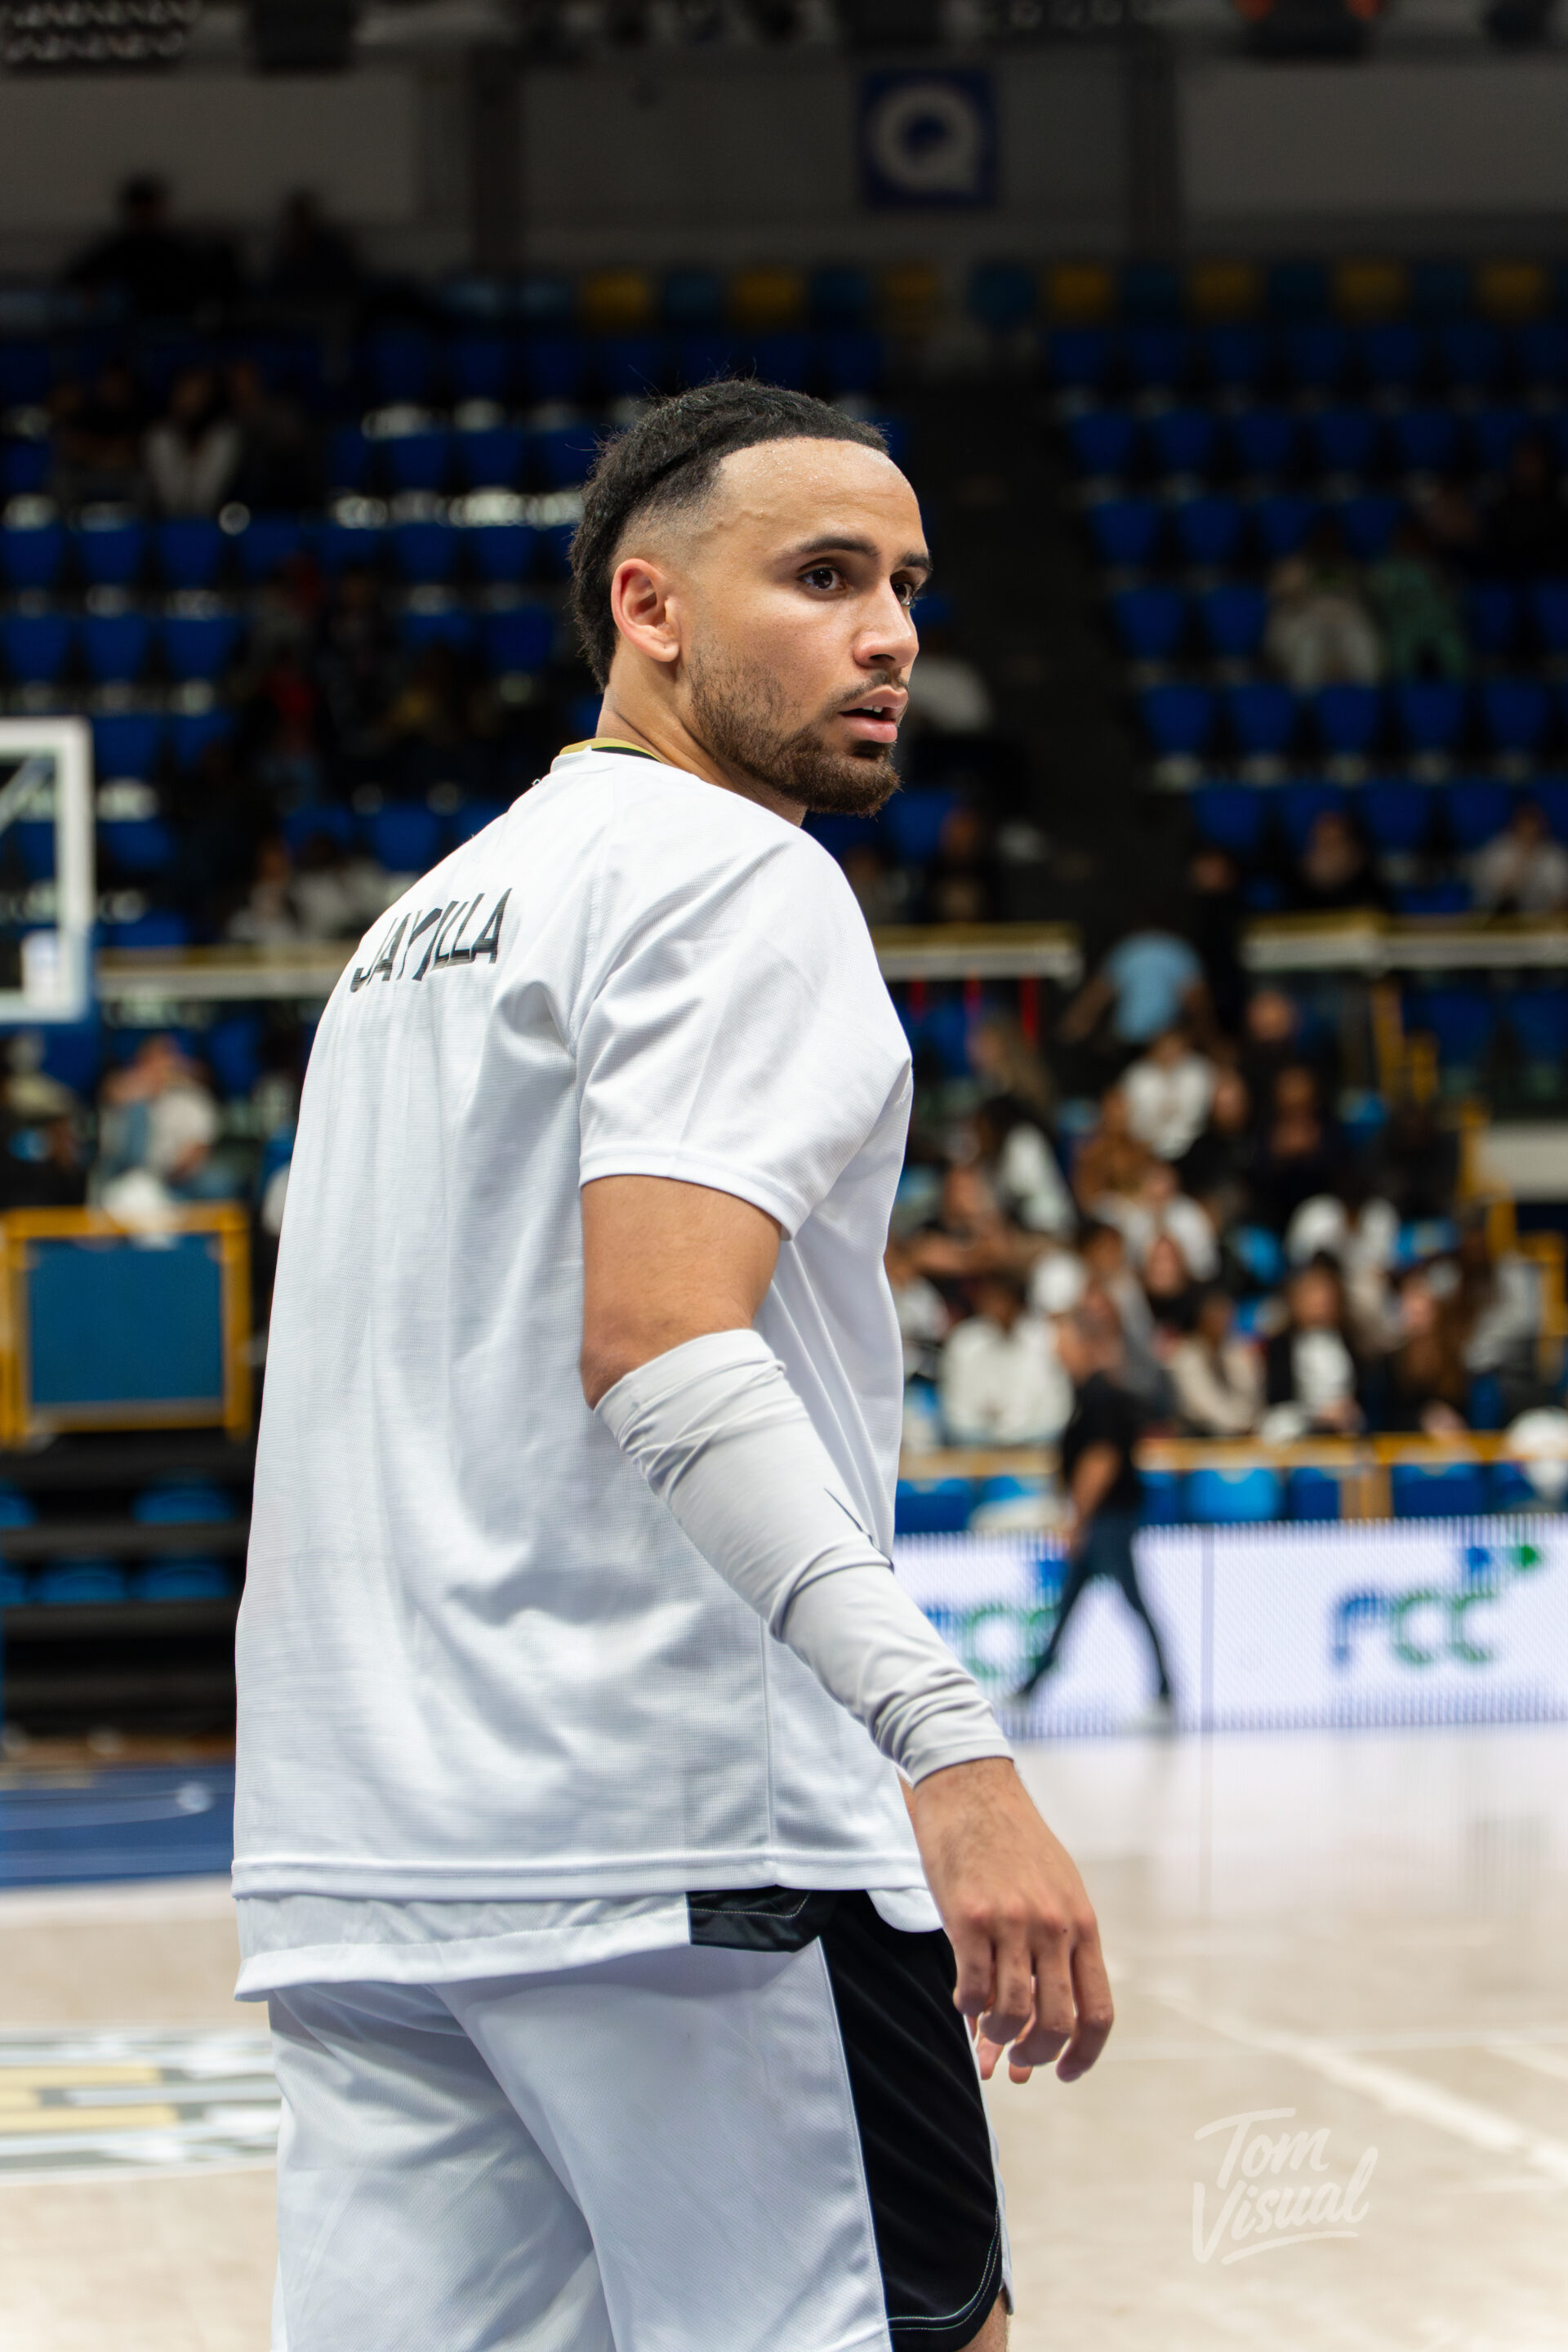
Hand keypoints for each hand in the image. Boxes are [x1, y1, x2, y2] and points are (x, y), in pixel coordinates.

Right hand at [907, 1756, 1112, 2085]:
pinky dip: (967, 2007)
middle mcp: (1053, 1927)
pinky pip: (973, 1986)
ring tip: (987, 2032)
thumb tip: (1041, 2014)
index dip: (1084, 2055)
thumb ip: (1054, 1950)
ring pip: (1014, 2012)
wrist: (972, 1787)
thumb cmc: (1012, 1842)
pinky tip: (963, 2000)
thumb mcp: (1054, 1890)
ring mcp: (1012, 1922)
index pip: (1098, 2012)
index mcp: (1082, 1924)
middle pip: (1057, 2022)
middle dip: (1036, 2055)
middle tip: (1017, 2060)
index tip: (1063, 2072)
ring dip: (999, 2036)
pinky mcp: (969, 1917)